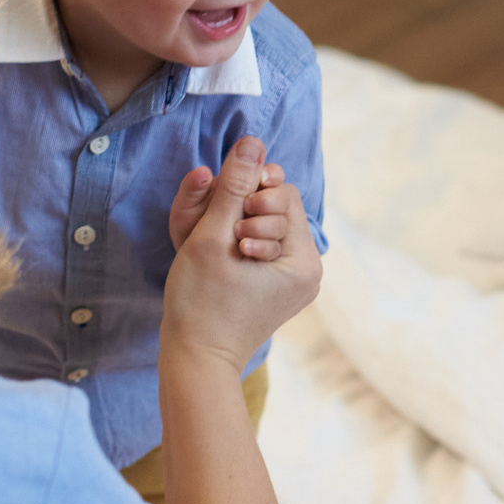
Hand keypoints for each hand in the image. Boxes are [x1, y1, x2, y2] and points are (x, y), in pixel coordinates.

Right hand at [162, 137, 321, 372]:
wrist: (195, 361)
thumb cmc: (200, 303)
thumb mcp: (212, 237)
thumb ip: (234, 186)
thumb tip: (253, 142)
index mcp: (304, 261)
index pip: (284, 195)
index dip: (252, 196)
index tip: (230, 223)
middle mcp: (308, 271)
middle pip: (279, 208)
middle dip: (245, 210)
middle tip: (222, 235)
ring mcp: (294, 281)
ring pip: (267, 224)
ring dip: (239, 224)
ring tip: (220, 249)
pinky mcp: (278, 288)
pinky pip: (263, 245)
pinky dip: (240, 241)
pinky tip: (222, 257)